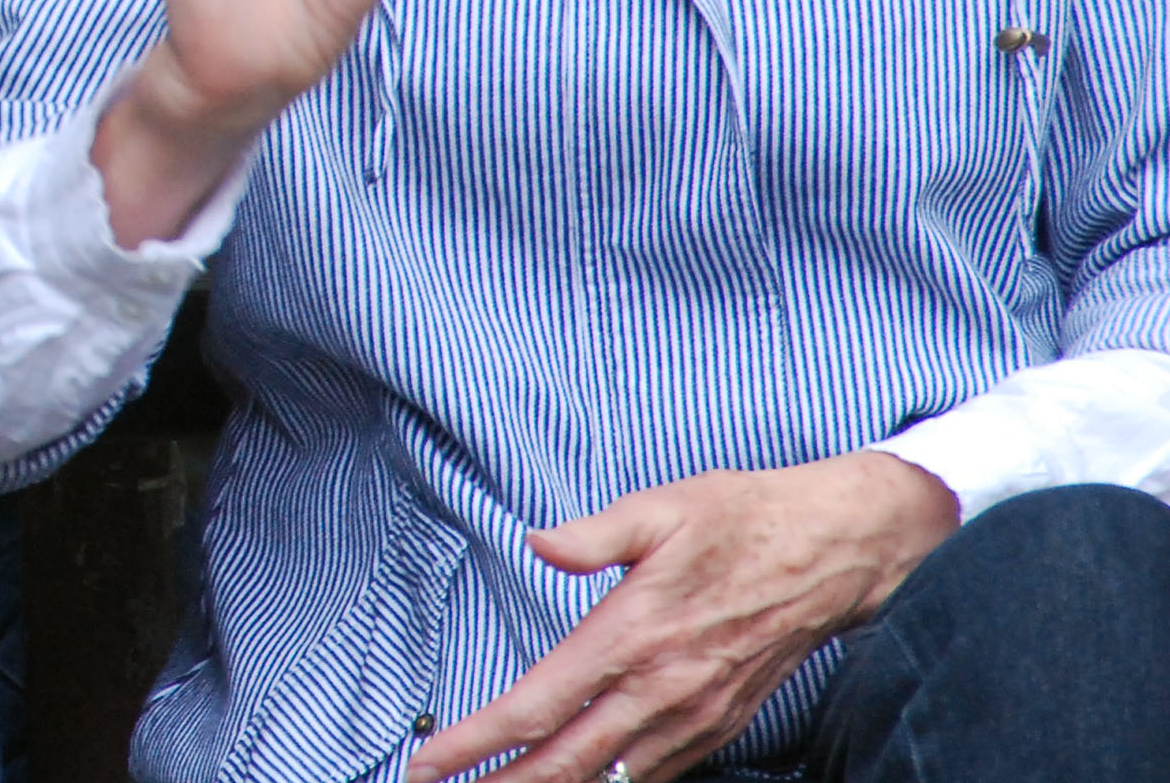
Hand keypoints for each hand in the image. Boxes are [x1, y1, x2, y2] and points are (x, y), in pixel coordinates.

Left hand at [408, 451, 958, 782]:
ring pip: (609, 778)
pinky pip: (653, 773)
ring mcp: (693, 716)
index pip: (539, 704)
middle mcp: (661, 689)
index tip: (429, 760)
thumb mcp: (661, 507)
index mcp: (633, 634)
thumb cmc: (741, 521)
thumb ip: (592, 535)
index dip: (477, 739)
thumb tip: (538, 542)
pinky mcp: (719, 726)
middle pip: (564, 761)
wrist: (834, 553)